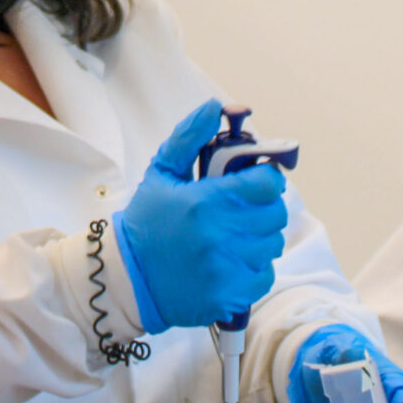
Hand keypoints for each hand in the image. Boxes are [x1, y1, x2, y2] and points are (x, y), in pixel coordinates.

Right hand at [113, 100, 289, 333]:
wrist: (127, 278)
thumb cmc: (146, 223)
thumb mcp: (162, 173)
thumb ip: (189, 137)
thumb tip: (214, 107)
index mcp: (206, 201)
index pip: (267, 184)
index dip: (265, 179)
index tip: (255, 181)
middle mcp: (221, 235)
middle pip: (275, 214)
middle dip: (263, 207)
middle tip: (242, 209)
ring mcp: (228, 268)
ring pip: (272, 244)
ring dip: (258, 238)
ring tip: (232, 236)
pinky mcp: (231, 296)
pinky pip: (264, 275)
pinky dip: (252, 268)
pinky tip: (228, 262)